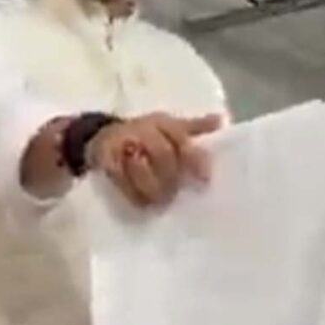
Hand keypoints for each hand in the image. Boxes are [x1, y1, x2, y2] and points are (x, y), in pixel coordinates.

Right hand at [89, 112, 221, 207]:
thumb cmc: (145, 134)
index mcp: (163, 123)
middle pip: (161, 151)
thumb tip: (222, 121)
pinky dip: (131, 191)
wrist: (102, 135)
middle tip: (175, 193)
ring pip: (139, 162)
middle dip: (170, 174)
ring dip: (151, 184)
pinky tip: (141, 202)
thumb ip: (195, 128)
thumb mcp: (169, 127)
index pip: (181, 137)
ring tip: (160, 200)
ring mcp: (122, 142)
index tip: (204, 179)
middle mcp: (143, 129)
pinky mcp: (105, 157)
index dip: (194, 158)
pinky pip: (119, 176)